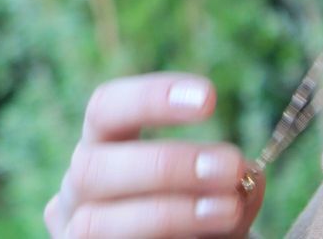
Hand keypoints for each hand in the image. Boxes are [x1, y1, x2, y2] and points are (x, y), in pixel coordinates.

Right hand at [44, 72, 265, 237]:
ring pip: (95, 221)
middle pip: (91, 166)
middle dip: (164, 165)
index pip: (105, 109)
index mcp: (101, 147)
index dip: (149, 98)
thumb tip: (249, 176)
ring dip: (168, 213)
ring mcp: (73, 231)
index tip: (209, 97)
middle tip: (229, 165)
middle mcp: (79, 188)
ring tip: (228, 209)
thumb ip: (227, 186)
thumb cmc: (193, 220)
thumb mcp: (212, 195)